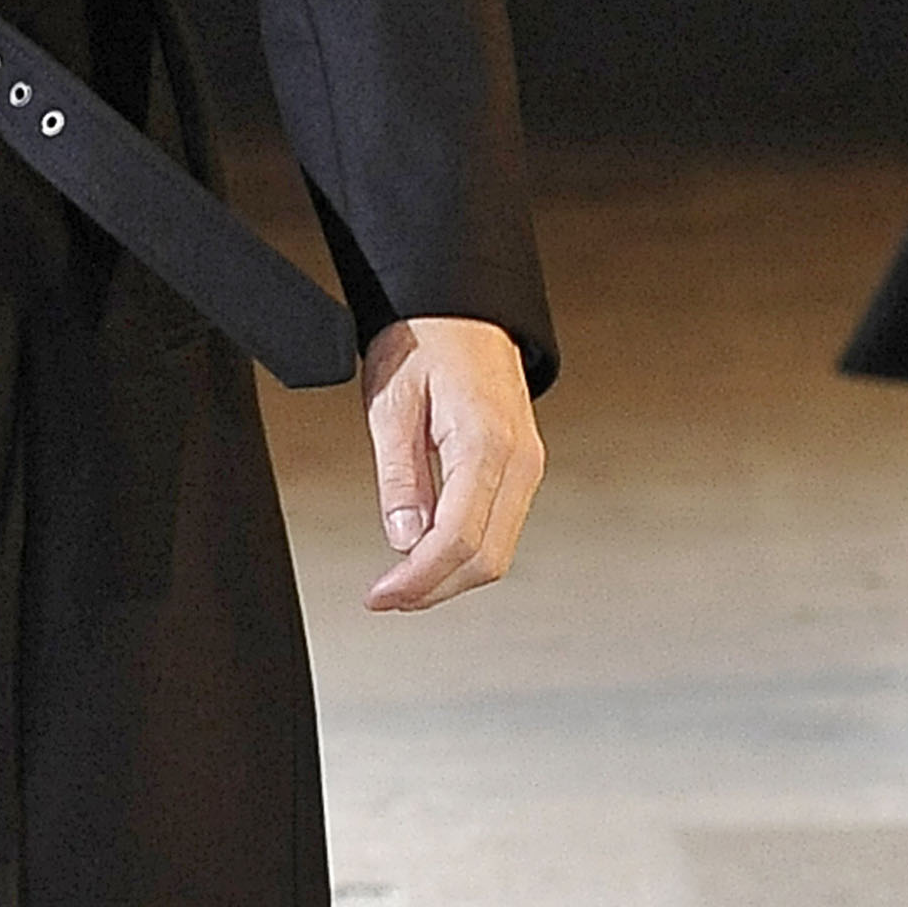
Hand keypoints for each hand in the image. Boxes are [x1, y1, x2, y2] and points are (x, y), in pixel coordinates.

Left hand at [360, 317, 542, 611]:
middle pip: (487, 559)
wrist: (462, 309)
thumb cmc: (425, 341)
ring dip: (450, 578)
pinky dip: (465, 554)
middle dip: (434, 590)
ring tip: (402, 585)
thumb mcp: (392, 404)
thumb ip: (399, 476)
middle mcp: (520, 461)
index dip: (417, 580)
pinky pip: (500, 528)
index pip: (458, 540)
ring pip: (498, 551)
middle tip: (386, 598)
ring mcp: (527, 467)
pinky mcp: (521, 469)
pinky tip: (429, 557)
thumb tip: (403, 537)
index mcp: (487, 444)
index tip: (380, 596)